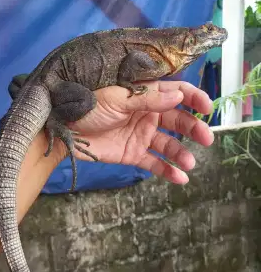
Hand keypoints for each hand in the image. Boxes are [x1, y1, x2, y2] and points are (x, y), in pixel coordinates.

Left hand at [67, 80, 213, 184]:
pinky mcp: (134, 154)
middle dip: (194, 128)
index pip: (176, 93)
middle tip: (207, 139)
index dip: (194, 98)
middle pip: (178, 120)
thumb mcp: (118, 99)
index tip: (207, 108)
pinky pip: (155, 163)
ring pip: (169, 144)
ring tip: (190, 163)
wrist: (64, 131)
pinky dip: (168, 171)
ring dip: (182, 153)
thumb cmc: (88, 107)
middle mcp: (148, 114)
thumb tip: (180, 96)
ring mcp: (141, 135)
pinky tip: (180, 178)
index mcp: (145, 95)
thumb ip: (149, 99)